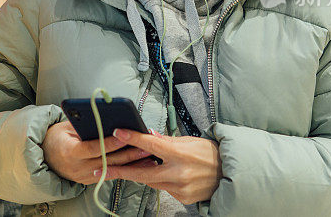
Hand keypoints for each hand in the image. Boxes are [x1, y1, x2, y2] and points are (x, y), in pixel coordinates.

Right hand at [42, 121, 153, 184]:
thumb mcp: (66, 127)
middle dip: (128, 154)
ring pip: (111, 170)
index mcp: (70, 152)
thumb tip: (105, 118)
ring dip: (131, 164)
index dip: (110, 143)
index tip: (126, 135)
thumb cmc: (57, 138)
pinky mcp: (89, 181)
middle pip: (107, 161)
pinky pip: (109, 175)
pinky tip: (137, 164)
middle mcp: (77, 168)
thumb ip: (84, 124)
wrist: (45, 157)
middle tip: (145, 146)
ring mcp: (83, 177)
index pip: (93, 148)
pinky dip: (124, 169)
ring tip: (147, 156)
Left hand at [96, 128, 222, 204]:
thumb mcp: (190, 141)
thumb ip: (167, 141)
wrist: (230, 175)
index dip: (133, 138)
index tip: (118, 133)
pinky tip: (161, 173)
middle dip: (120, 170)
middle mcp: (178, 172)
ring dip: (140, 173)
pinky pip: (162, 188)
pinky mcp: (181, 197)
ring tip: (128, 166)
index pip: (151, 144)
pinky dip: (158, 180)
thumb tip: (150, 135)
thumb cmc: (211, 155)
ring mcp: (179, 187)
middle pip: (142, 172)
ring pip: (150, 181)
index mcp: (180, 153)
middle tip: (101, 168)